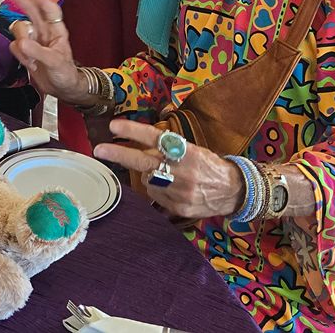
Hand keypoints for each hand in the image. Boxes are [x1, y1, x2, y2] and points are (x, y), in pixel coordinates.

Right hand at [5, 0, 90, 104]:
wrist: (61, 90)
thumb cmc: (66, 74)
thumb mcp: (55, 62)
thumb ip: (38, 52)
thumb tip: (22, 42)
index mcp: (57, 31)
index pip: (50, 10)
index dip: (41, 0)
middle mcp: (44, 33)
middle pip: (31, 12)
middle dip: (21, 0)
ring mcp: (34, 41)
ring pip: (19, 31)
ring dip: (22, 44)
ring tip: (32, 60)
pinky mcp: (26, 51)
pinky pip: (15, 46)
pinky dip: (19, 55)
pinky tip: (30, 64)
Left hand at [92, 118, 244, 220]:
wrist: (235, 191)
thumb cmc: (209, 165)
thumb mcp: (193, 149)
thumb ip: (169, 149)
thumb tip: (142, 146)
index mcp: (187, 151)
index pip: (156, 137)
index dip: (134, 132)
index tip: (114, 126)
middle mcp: (182, 170)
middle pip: (145, 161)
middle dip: (119, 155)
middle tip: (99, 149)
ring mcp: (181, 191)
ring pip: (148, 181)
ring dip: (150, 175)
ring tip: (168, 175)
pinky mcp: (180, 208)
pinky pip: (157, 197)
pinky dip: (159, 190)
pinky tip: (172, 188)